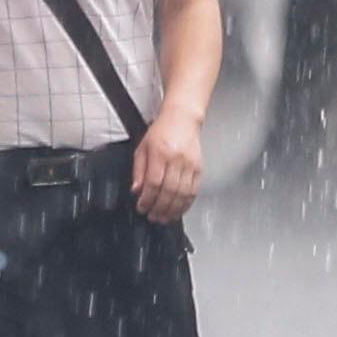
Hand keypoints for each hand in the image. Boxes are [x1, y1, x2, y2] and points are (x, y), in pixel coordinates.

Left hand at [132, 105, 204, 222]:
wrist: (183, 119)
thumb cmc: (162, 131)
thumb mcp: (143, 147)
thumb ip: (139, 170)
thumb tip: (137, 190)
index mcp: (160, 153)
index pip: (154, 182)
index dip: (147, 199)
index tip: (142, 207)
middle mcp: (177, 159)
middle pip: (169, 191)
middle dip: (159, 208)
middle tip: (153, 216)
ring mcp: (190, 164)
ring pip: (182, 194)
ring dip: (173, 209)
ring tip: (165, 217)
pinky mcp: (199, 168)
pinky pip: (194, 191)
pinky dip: (186, 203)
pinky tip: (179, 210)